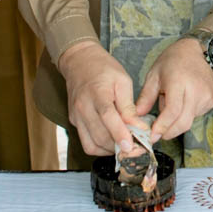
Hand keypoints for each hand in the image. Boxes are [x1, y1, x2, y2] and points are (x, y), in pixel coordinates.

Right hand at [58, 41, 143, 155]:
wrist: (79, 61)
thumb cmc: (103, 68)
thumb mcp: (123, 81)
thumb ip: (129, 106)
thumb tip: (138, 126)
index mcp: (97, 93)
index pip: (107, 117)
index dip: (119, 134)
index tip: (131, 146)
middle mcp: (83, 107)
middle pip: (100, 136)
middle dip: (120, 147)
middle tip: (137, 148)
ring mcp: (76, 116)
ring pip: (91, 145)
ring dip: (110, 150)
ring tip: (126, 146)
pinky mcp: (74, 121)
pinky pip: (86, 142)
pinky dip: (100, 148)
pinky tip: (112, 143)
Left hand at [137, 38, 212, 142]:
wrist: (194, 51)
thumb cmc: (172, 61)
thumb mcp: (154, 75)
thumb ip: (146, 97)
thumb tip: (137, 116)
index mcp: (179, 82)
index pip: (173, 111)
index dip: (162, 126)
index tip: (153, 135)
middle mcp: (196, 90)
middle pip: (183, 122)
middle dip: (169, 132)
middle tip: (157, 134)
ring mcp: (206, 96)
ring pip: (189, 120)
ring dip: (176, 121)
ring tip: (169, 104)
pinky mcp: (211, 101)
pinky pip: (195, 116)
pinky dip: (185, 115)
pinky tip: (181, 102)